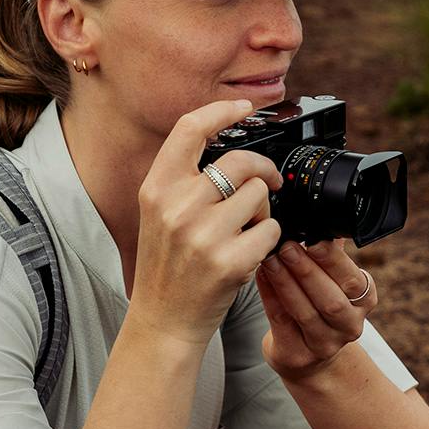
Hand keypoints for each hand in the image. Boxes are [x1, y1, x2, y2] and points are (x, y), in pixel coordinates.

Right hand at [128, 99, 283, 344]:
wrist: (163, 321)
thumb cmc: (166, 266)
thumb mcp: (159, 214)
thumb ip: (183, 179)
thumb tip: (226, 142)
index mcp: (157, 188)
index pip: (190, 129)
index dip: (221, 110)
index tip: (243, 107)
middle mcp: (177, 206)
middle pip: (240, 160)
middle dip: (263, 170)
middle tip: (269, 183)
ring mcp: (203, 234)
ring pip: (260, 195)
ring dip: (263, 211)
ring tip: (245, 231)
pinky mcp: (230, 261)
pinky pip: (271, 230)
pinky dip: (268, 240)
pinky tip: (248, 254)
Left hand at [257, 232, 378, 381]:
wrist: (309, 356)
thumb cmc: (319, 305)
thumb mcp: (333, 280)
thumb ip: (329, 253)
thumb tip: (322, 217)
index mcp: (364, 301)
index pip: (353, 280)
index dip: (333, 260)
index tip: (313, 239)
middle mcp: (350, 326)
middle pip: (331, 299)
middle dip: (306, 270)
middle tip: (286, 246)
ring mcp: (325, 345)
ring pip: (305, 312)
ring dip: (285, 282)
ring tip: (269, 258)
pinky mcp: (297, 355)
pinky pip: (281, 321)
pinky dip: (269, 296)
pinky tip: (260, 275)